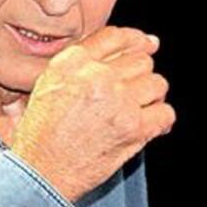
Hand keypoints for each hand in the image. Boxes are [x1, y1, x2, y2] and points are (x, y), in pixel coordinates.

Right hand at [10, 26, 174, 202]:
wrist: (41, 169)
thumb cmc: (41, 133)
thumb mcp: (48, 85)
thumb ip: (81, 65)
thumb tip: (129, 46)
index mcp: (71, 62)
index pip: (116, 36)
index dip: (135, 41)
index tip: (144, 45)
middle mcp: (95, 76)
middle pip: (141, 60)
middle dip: (138, 76)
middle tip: (129, 93)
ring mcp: (118, 100)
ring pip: (157, 84)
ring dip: (150, 97)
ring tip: (135, 110)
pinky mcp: (134, 127)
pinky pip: (165, 113)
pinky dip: (159, 121)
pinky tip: (146, 126)